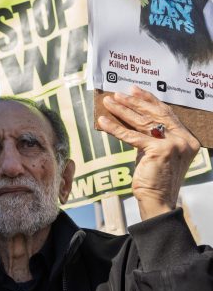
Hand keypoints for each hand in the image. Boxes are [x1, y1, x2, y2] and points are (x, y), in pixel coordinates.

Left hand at [98, 86, 199, 219]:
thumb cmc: (154, 178)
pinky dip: (114, 128)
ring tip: (108, 102)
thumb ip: (151, 136)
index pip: (166, 113)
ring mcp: (174, 143)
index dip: (148, 100)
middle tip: (117, 94)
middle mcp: (184, 139)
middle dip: (133, 102)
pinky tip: (103, 121)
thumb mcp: (156, 152)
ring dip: (122, 110)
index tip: (134, 90)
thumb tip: (133, 119)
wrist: (157, 200)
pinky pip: (131, 136)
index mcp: (187, 138)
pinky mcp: (159, 150)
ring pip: (141, 122)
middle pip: (154, 114)